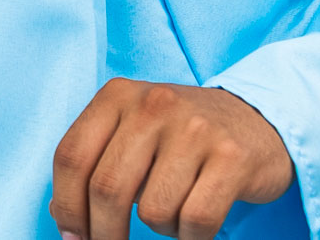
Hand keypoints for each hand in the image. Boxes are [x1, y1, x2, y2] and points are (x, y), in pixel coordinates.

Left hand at [49, 78, 292, 239]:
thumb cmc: (179, 136)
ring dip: (160, 228)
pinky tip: (195, 227)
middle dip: (103, 233)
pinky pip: (196, 220)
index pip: (71, 157)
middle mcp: (153, 104)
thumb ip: (96, 164)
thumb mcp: (132, 132)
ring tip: (173, 212)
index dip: (66, 206)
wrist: (256, 118)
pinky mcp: (232, 157)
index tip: (72, 236)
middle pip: (107, 188)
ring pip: (152, 210)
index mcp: (117, 95)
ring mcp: (194, 129)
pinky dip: (191, 237)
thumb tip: (63, 218)